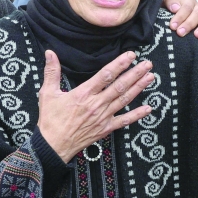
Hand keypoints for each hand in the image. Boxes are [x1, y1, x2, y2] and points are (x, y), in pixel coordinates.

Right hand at [38, 50, 153, 162]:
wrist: (52, 145)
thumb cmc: (50, 119)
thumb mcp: (47, 93)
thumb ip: (51, 72)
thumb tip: (50, 53)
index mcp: (83, 94)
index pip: (105, 75)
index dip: (119, 64)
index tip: (131, 55)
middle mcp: (96, 104)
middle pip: (119, 86)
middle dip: (135, 74)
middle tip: (148, 64)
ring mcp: (103, 117)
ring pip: (124, 100)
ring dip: (138, 88)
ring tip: (150, 78)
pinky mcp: (105, 129)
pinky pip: (124, 121)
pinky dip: (137, 115)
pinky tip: (148, 109)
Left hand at [162, 0, 197, 37]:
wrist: (171, 15)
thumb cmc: (168, 10)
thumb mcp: (165, 3)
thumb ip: (169, 2)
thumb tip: (175, 8)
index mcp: (188, 0)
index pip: (187, 6)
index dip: (180, 16)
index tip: (172, 26)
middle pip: (197, 13)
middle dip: (189, 24)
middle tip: (180, 33)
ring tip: (197, 36)